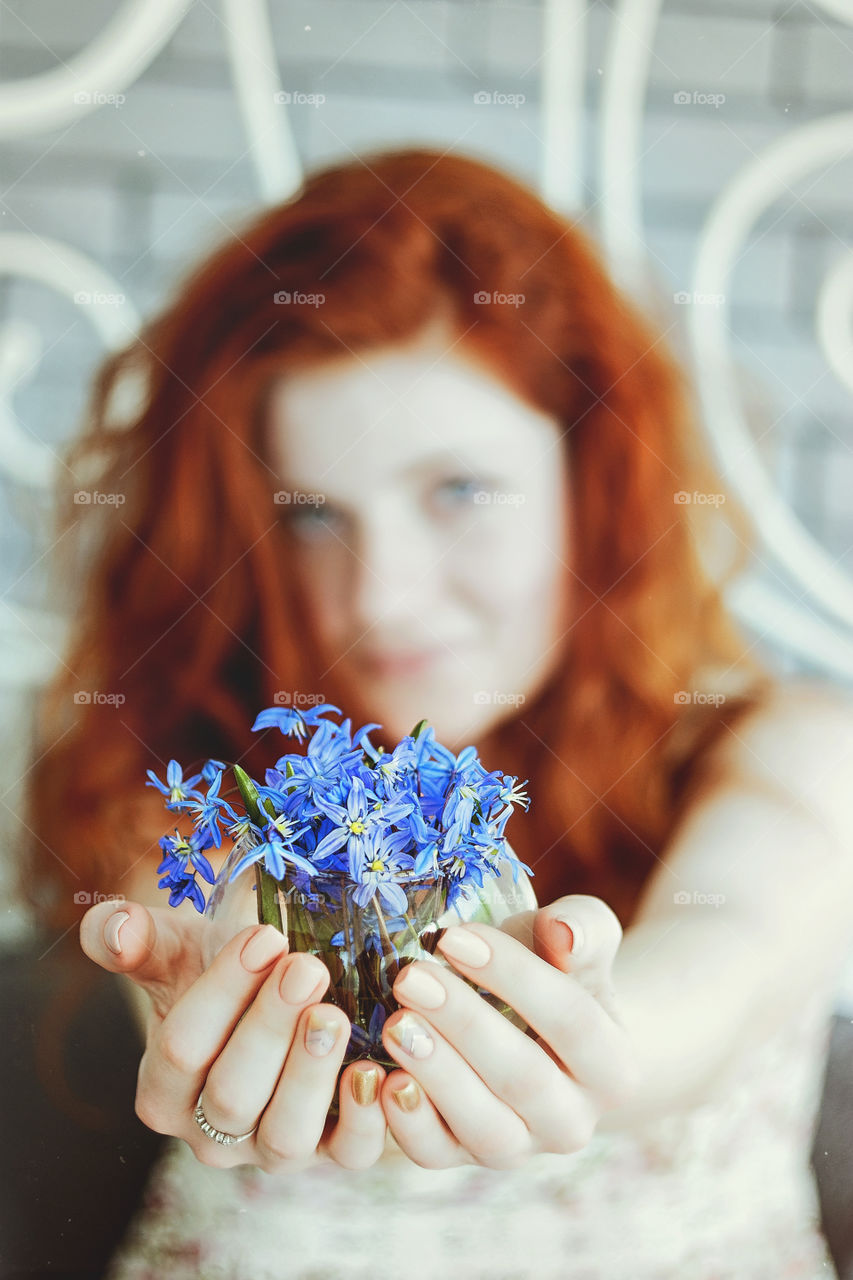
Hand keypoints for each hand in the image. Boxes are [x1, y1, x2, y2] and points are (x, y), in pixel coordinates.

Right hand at [79, 900, 388, 1171]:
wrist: (272, 986)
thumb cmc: (214, 967)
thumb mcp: (171, 946)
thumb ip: (130, 935)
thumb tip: (117, 930)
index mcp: (163, 1092)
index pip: (182, 1051)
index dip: (222, 993)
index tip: (264, 937)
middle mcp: (212, 1135)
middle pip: (233, 1096)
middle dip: (270, 1028)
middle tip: (306, 968)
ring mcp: (272, 1149)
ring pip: (285, 1136)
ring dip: (311, 1074)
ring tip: (333, 1014)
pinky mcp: (332, 1150)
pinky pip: (350, 1153)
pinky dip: (365, 1120)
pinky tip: (374, 1070)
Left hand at [376, 894, 638, 1168]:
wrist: (540, 1031)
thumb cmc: (556, 969)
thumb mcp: (579, 940)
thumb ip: (582, 928)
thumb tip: (563, 930)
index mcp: (614, 1067)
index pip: (571, 1020)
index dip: (514, 976)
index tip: (456, 938)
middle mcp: (573, 1120)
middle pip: (523, 1078)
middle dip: (463, 1025)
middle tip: (410, 978)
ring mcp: (520, 1146)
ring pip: (484, 1127)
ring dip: (436, 1075)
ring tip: (396, 1024)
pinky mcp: (463, 1156)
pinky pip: (437, 1153)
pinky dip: (408, 1124)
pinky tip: (382, 1080)